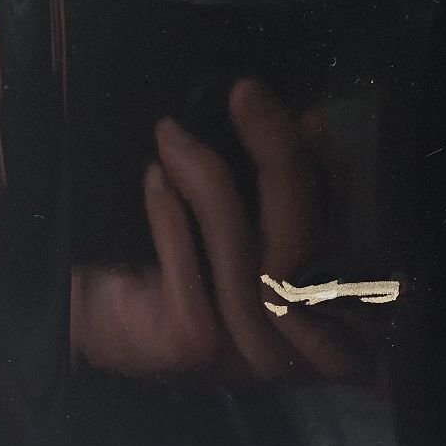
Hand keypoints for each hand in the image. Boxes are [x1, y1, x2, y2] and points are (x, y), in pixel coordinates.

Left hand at [71, 80, 375, 382]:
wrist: (94, 332)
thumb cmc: (178, 282)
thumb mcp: (249, 238)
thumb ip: (286, 202)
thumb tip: (310, 125)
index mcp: (332, 323)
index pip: (350, 239)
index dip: (335, 178)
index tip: (311, 120)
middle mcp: (301, 347)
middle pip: (301, 238)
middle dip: (277, 156)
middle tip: (246, 95)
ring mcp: (247, 350)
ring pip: (242, 247)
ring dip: (207, 178)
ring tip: (173, 134)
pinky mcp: (195, 345)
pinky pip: (187, 262)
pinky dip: (169, 215)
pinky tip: (153, 180)